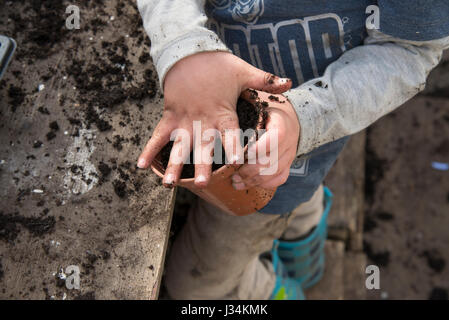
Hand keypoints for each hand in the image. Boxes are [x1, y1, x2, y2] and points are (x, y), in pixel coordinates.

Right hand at [137, 51, 291, 187]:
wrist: (189, 53)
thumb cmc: (218, 65)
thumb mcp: (244, 71)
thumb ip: (265, 81)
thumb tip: (289, 84)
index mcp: (223, 113)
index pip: (231, 133)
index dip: (234, 147)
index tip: (237, 162)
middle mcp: (202, 120)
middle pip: (204, 146)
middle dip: (203, 165)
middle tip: (204, 184)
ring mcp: (183, 120)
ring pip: (178, 147)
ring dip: (173, 165)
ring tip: (169, 184)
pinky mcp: (169, 117)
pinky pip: (157, 136)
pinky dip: (149, 150)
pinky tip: (142, 166)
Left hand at [231, 91, 299, 189]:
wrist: (290, 116)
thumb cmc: (267, 105)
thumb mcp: (260, 96)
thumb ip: (250, 95)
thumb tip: (234, 91)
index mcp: (282, 123)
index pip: (275, 138)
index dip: (259, 149)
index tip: (241, 154)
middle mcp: (289, 141)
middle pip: (272, 161)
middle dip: (250, 170)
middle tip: (231, 174)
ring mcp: (290, 155)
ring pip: (274, 173)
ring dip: (254, 180)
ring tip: (235, 182)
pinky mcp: (288, 164)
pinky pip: (280, 179)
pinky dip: (265, 184)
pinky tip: (249, 184)